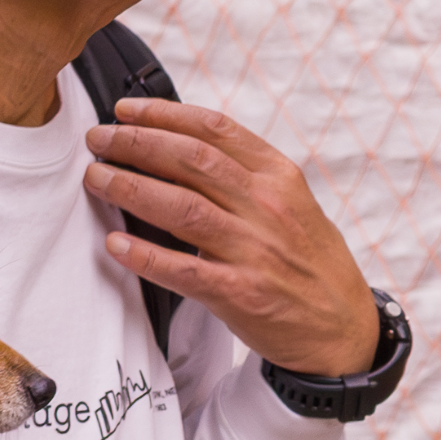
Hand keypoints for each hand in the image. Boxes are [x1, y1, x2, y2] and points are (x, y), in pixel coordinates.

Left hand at [84, 96, 382, 375]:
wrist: (344, 329)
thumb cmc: (309, 262)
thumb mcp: (293, 204)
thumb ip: (246, 176)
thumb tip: (184, 147)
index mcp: (279, 177)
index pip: (214, 130)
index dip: (164, 115)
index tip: (125, 110)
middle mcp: (267, 206)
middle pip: (191, 161)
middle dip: (136, 144)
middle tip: (97, 140)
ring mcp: (255, 250)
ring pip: (181, 207)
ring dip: (130, 188)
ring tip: (96, 178)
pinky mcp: (242, 294)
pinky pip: (184, 270)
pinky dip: (145, 256)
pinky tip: (114, 245)